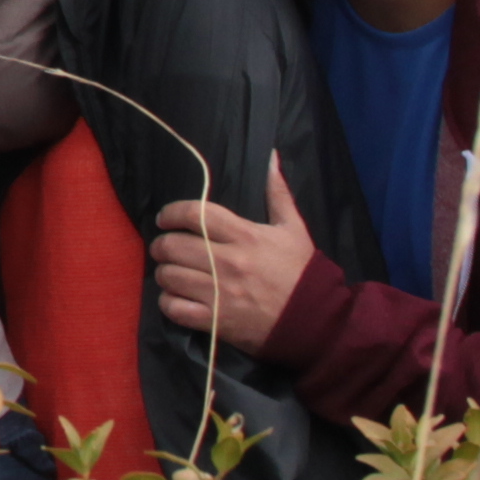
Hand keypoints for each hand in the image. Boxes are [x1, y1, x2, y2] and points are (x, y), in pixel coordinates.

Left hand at [152, 154, 316, 347]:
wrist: (317, 321)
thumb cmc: (302, 273)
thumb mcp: (294, 229)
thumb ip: (278, 194)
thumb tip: (271, 158)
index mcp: (246, 236)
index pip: (195, 214)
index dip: (172, 213)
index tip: (165, 218)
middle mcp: (229, 263)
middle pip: (174, 246)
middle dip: (162, 245)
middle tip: (164, 247)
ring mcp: (220, 294)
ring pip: (169, 277)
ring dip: (164, 273)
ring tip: (170, 272)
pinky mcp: (216, 321)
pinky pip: (175, 308)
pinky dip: (169, 302)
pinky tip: (176, 298)